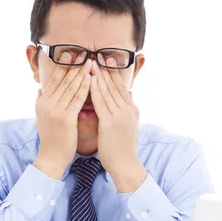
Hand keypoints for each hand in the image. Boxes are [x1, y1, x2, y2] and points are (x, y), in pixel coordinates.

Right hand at [34, 53, 92, 179]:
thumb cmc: (50, 139)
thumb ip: (40, 102)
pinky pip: (77, 100)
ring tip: (90, 62)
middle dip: (73, 66)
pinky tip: (91, 79)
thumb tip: (39, 89)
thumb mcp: (40, 117)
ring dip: (81, 74)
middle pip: (63, 81)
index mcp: (42, 102)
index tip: (70, 55)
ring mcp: (56, 110)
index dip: (63, 67)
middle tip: (83, 52)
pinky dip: (85, 88)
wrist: (51, 157)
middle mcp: (47, 103)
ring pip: (71, 88)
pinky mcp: (66, 118)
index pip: (54, 80)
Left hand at [90, 59, 146, 192]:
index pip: (122, 87)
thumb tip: (129, 95)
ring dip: (99, 75)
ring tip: (91, 63)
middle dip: (106, 70)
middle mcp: (128, 109)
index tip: (107, 60)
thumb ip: (128, 109)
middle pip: (115, 85)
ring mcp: (120, 116)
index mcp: (132, 109)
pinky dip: (95, 89)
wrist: (126, 165)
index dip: (114, 73)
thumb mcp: (129, 125)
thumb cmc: (123, 148)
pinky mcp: (111, 123)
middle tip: (98, 55)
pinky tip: (89, 80)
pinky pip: (101, 102)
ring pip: (108, 91)